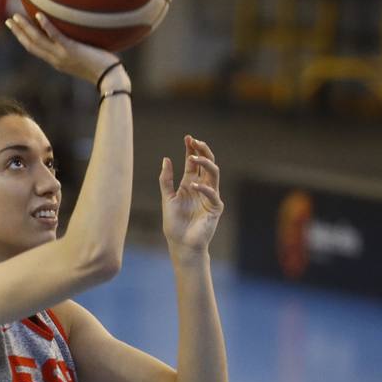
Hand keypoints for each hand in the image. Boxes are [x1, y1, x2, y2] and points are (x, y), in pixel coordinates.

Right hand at [6, 12, 127, 88]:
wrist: (109, 78)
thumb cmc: (103, 68)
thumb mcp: (85, 58)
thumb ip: (78, 48)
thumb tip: (81, 35)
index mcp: (56, 61)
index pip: (36, 49)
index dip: (24, 39)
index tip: (16, 29)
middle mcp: (55, 59)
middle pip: (30, 45)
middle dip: (18, 33)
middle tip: (9, 21)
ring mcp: (61, 55)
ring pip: (37, 40)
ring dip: (25, 28)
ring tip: (15, 17)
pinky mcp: (71, 49)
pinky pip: (55, 36)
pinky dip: (46, 26)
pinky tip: (38, 14)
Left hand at [160, 135, 223, 254]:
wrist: (181, 244)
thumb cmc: (174, 224)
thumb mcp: (167, 198)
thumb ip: (166, 180)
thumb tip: (166, 158)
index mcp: (190, 184)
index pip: (193, 163)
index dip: (191, 149)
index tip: (187, 137)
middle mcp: (201, 187)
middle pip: (206, 163)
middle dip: (202, 150)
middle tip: (195, 141)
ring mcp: (210, 196)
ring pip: (213, 173)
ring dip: (205, 163)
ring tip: (193, 156)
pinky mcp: (215, 207)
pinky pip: (212, 194)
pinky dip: (203, 188)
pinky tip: (193, 184)